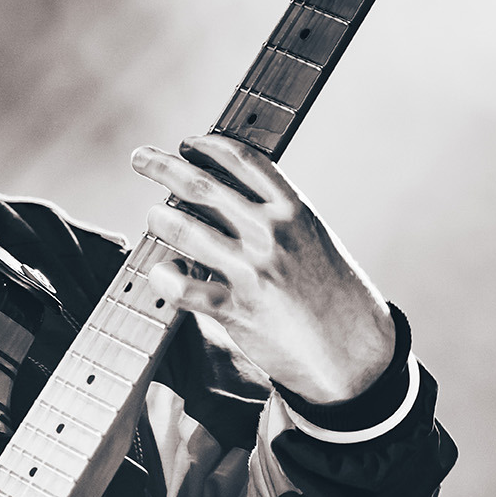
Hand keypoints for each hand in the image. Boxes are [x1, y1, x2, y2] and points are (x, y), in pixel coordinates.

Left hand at [131, 135, 394, 404]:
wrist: (355, 354)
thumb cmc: (334, 296)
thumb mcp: (315, 242)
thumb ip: (276, 220)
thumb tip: (227, 201)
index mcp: (294, 210)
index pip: (242, 160)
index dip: (207, 145)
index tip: (188, 143)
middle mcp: (271, 233)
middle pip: (202, 185)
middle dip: (162, 166)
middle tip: (140, 158)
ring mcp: (252, 270)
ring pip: (184, 229)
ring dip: (159, 217)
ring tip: (153, 215)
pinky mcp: (237, 309)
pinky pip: (184, 286)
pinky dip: (164, 276)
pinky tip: (160, 273)